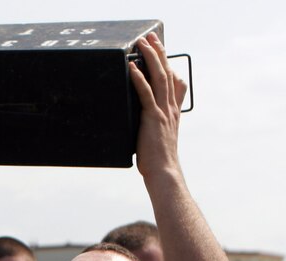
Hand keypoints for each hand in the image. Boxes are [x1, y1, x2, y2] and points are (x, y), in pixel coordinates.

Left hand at [130, 32, 186, 178]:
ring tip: (143, 43)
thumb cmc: (157, 160)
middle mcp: (170, 109)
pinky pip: (146, 93)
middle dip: (160, 54)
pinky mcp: (152, 118)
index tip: (163, 53)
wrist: (164, 172)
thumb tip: (140, 125)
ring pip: (159, 77)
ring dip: (150, 58)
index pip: (177, 84)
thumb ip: (151, 127)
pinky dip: (139, 78)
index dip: (171, 67)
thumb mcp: (156, 138)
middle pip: (168, 73)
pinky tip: (132, 67)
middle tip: (152, 38)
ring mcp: (163, 112)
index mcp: (173, 113)